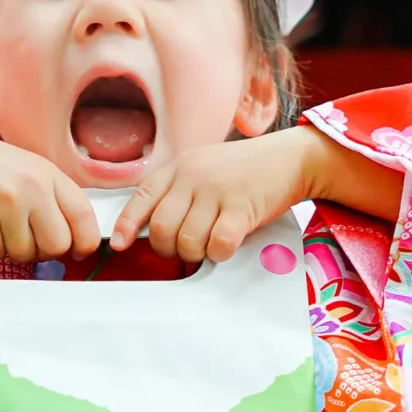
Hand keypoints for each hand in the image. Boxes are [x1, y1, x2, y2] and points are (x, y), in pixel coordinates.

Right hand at [0, 117, 101, 261]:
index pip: (85, 219)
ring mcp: (8, 204)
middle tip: (26, 240)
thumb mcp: (27, 170)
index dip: (83, 244)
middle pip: (58, 245)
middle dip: (43, 252)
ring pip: (27, 254)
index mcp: (50, 175)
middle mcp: (34, 188)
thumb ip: (52, 199)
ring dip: (12, 249)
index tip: (75, 251)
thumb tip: (71, 240)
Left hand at [108, 129, 314, 262]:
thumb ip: (179, 191)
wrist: (290, 158)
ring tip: (209, 245)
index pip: (142, 196)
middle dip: (169, 249)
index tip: (121, 243)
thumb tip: (157, 228)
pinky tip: (227, 244)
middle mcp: (193, 176)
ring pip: (187, 241)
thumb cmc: (247, 170)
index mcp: (180, 167)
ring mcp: (217, 191)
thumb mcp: (204, 168)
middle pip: (162, 228)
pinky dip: (219, 253)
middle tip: (185, 249)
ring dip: (196, 254)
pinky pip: (218, 244)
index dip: (127, 224)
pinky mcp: (241, 207)